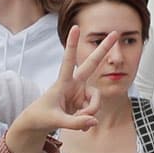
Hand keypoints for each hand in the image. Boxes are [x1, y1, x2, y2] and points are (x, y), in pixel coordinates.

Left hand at [11, 26, 117, 144]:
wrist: (38, 124)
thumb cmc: (41, 117)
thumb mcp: (56, 122)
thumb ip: (75, 123)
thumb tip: (94, 121)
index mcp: (63, 82)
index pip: (68, 61)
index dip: (73, 45)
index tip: (75, 27)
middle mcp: (74, 84)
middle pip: (92, 64)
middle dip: (104, 49)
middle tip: (116, 33)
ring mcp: (81, 93)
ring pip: (96, 100)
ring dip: (91, 112)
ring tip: (79, 122)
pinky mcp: (84, 103)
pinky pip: (94, 111)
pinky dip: (89, 120)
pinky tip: (81, 125)